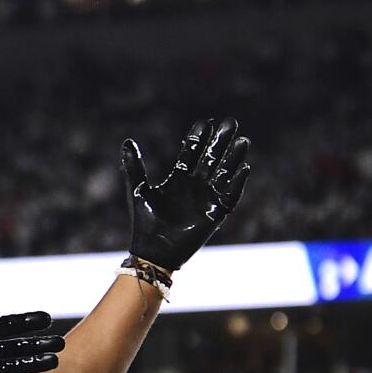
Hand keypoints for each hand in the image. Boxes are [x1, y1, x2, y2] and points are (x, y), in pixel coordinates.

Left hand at [122, 117, 251, 272]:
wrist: (153, 251)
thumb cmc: (145, 221)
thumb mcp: (139, 190)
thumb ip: (135, 166)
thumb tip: (127, 141)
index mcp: (178, 179)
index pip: (192, 152)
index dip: (199, 137)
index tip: (207, 122)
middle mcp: (195, 186)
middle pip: (211, 158)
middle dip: (221, 141)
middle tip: (231, 123)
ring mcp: (206, 198)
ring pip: (224, 173)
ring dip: (233, 158)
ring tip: (243, 141)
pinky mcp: (215, 214)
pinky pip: (230, 196)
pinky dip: (237, 184)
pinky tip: (244, 169)